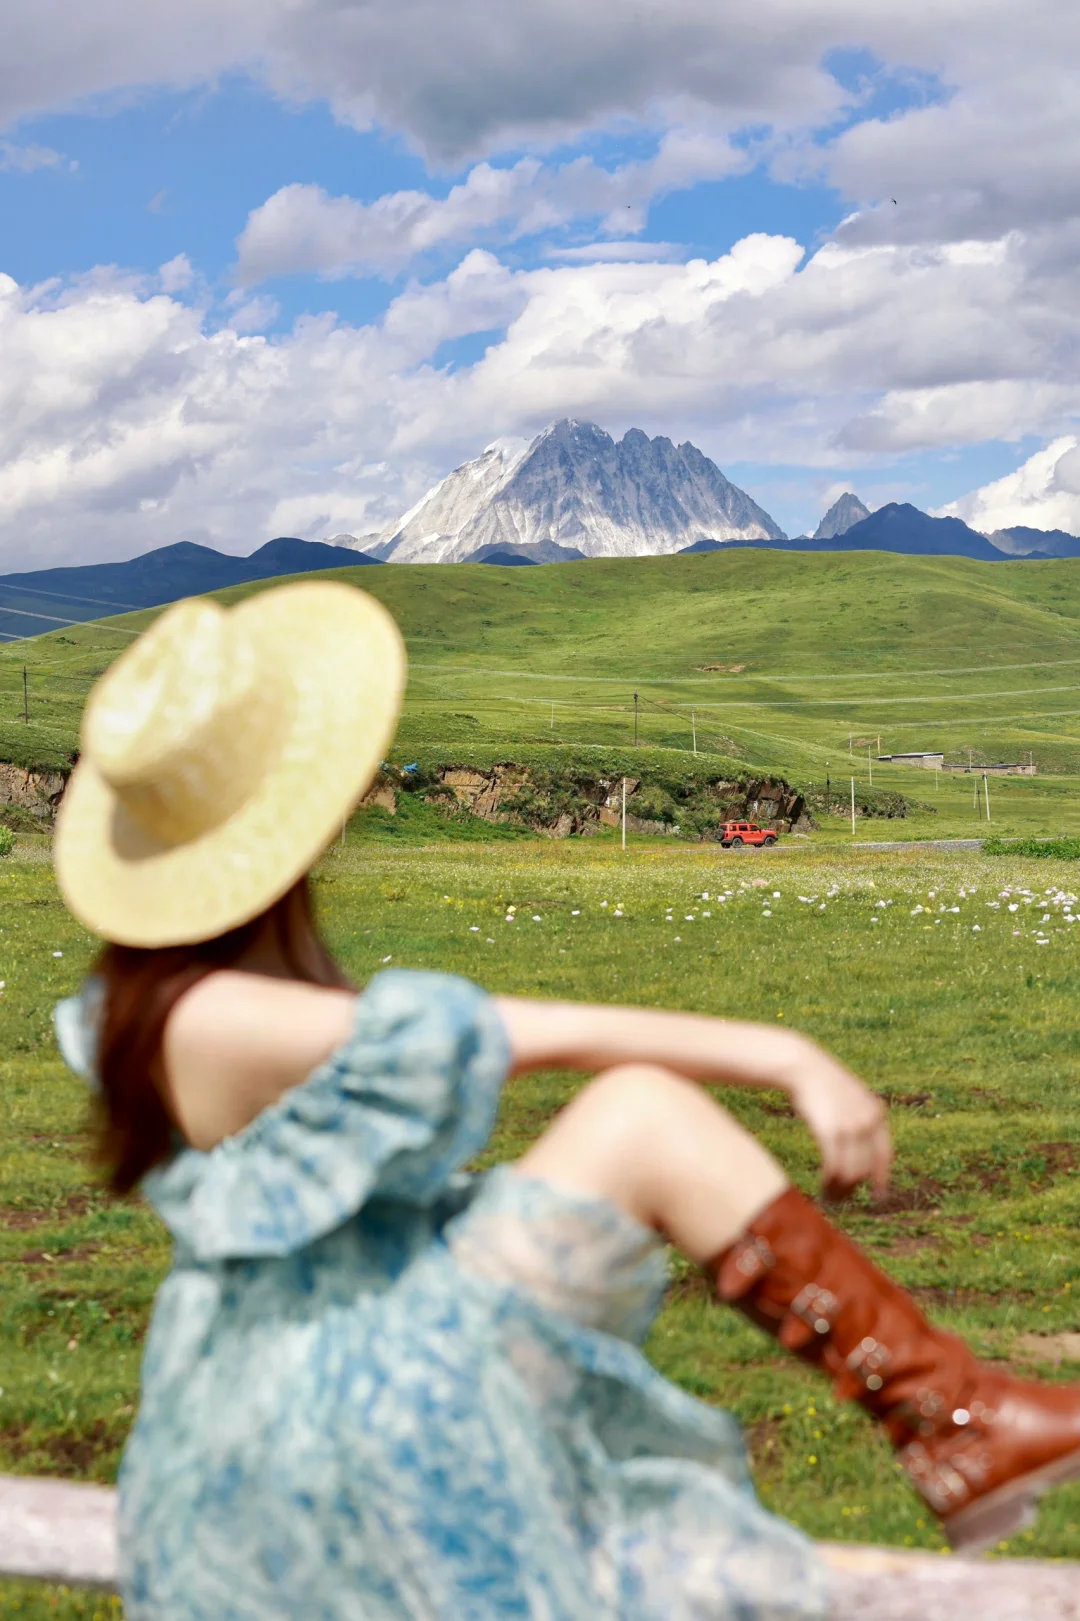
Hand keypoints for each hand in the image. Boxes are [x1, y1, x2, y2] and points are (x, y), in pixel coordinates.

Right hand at [783, 1041, 891, 1198]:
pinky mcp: (830, 1131)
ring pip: (851, 1172)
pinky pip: (834, 1166)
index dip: (882, 1178)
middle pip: (866, 1167)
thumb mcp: (852, 1098)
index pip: (885, 1155)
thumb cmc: (823, 1084)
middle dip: (854, 1187)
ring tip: (830, 1195)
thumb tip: (861, 1151)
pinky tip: (824, 1184)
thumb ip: (861, 1119)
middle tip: (841, 1198)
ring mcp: (850, 1126)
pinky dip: (830, 1180)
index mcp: (877, 1113)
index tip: (878, 1196)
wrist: (803, 1067)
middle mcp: (868, 1121)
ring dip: (840, 1188)